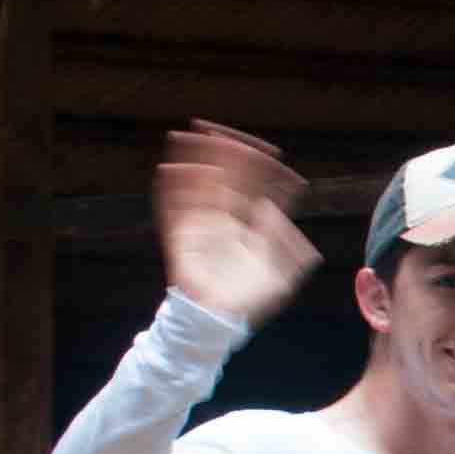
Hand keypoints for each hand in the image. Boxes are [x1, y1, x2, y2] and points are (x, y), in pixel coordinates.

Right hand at [156, 122, 319, 328]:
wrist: (218, 322)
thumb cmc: (250, 300)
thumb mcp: (282, 275)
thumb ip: (285, 244)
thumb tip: (272, 209)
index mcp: (249, 223)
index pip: (255, 187)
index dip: (262, 169)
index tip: (272, 154)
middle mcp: (224, 218)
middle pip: (225, 177)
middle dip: (225, 153)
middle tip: (224, 131)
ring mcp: (201, 226)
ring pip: (197, 184)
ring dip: (194, 160)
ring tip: (193, 135)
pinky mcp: (181, 237)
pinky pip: (172, 210)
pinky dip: (170, 190)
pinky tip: (169, 169)